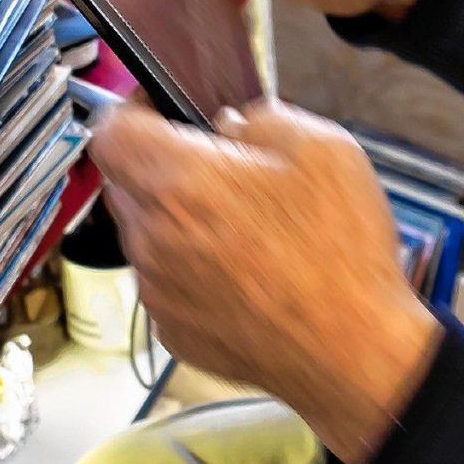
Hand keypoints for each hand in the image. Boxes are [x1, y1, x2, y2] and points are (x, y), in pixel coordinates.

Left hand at [90, 99, 442, 463]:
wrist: (353, 354)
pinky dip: (192, 270)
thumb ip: (262, 118)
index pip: (111, 131)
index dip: (134, 110)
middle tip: (225, 172)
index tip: (166, 109)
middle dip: (164, 168)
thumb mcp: (322, 149)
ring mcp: (158, 291)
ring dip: (180, 222)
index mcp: (179, 183)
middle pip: (127, 183)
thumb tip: (230, 125)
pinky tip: (246, 273)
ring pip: (147, 234)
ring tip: (247, 230)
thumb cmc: (339, 255)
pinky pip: (166, 282)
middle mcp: (153, 238)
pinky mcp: (173, 331)